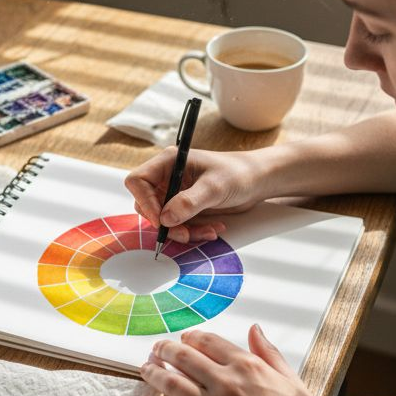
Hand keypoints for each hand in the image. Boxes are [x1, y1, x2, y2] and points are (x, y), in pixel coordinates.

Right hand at [123, 148, 267, 242]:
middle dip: (165, 223)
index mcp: (169, 162)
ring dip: (182, 231)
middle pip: (147, 204)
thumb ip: (189, 202)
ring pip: (163, 219)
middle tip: (185, 233)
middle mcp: (168, 177)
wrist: (257, 181)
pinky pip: (178, 225)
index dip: (144, 202)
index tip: (161, 220)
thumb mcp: (214, 188)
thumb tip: (165, 218)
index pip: (138, 181)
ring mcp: (175, 193)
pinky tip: (213, 229)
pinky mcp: (185, 207)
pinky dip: (193, 232)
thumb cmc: (238, 174)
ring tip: (207, 232)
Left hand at [138, 326, 345, 395]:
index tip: (182, 339)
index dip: (190, 338)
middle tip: (156, 350)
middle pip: (184, 358)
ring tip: (145, 370)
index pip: (208, 342)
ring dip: (153, 374)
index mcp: (248, 366)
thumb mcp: (291, 379)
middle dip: (165, 351)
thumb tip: (254, 329)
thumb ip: (269, 353)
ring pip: (172, 386)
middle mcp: (228, 384)